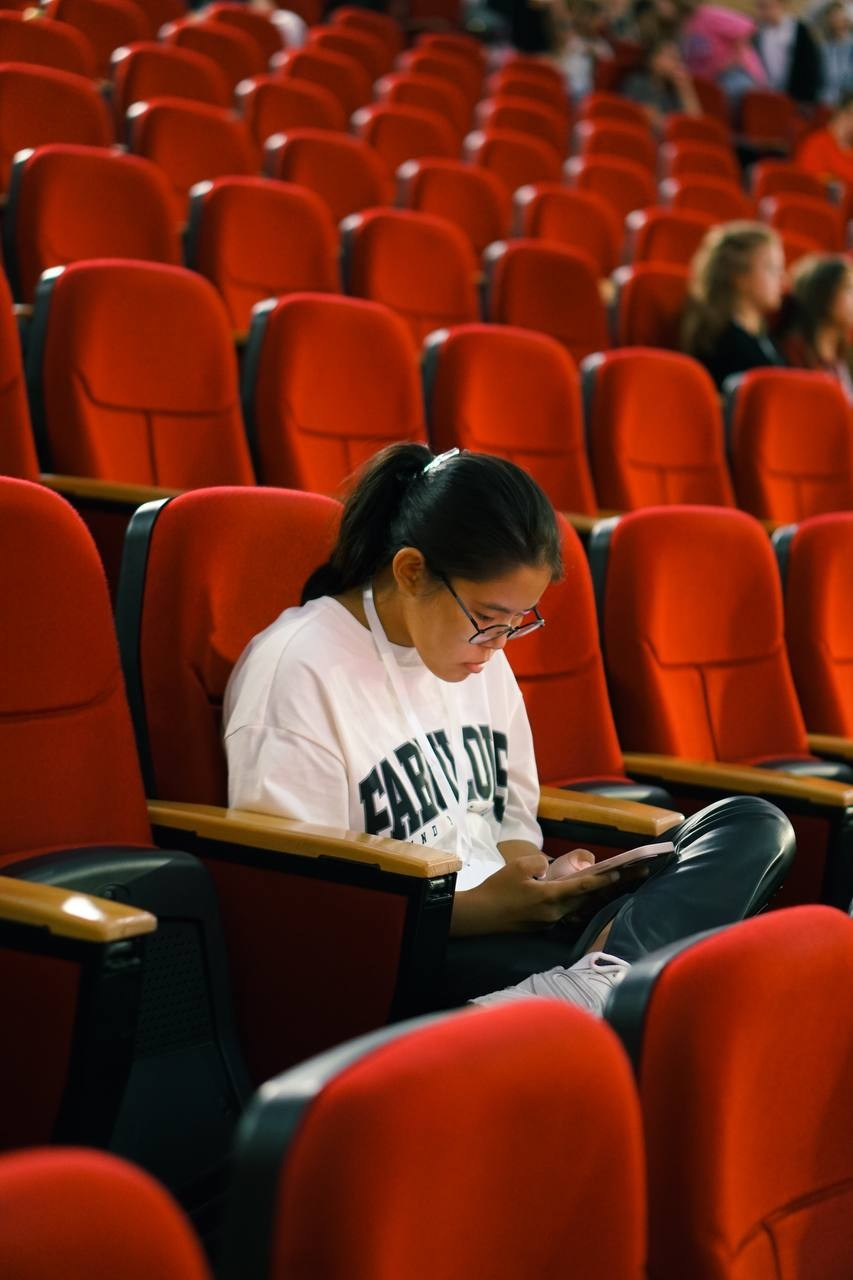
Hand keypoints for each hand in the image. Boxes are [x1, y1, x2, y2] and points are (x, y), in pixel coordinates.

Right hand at [450, 852, 620, 936]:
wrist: (479, 916)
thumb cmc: (497, 889)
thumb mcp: (518, 866)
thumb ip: (539, 862)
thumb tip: (549, 868)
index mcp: (550, 897)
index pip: (583, 887)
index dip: (603, 879)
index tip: (620, 872)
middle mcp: (554, 912)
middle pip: (585, 899)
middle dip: (606, 889)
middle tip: (626, 879)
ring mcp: (548, 921)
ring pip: (576, 907)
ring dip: (592, 897)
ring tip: (607, 887)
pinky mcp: (541, 926)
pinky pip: (564, 912)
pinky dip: (574, 903)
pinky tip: (576, 896)